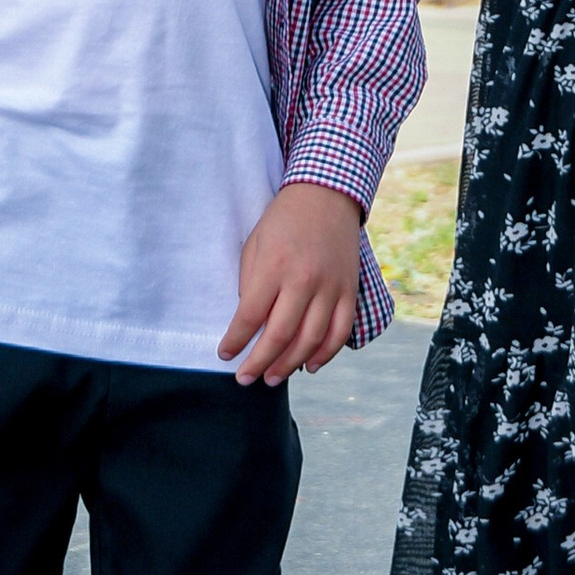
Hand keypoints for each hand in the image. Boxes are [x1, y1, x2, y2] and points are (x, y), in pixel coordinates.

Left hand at [220, 181, 363, 386]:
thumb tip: (248, 323)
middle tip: (245, 379)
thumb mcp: (254, 244)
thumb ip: (250, 284)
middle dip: (258, 363)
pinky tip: (309, 366)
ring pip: (310, 340)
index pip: (249, 317)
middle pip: (279, 336)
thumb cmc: (282, 221)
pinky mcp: (349, 290)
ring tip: (272, 378)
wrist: (326, 196)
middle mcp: (304, 280)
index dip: (235, 342)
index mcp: (274, 267)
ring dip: (289, 365)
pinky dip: (325, 354)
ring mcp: (330, 287)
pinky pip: (340, 331)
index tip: (225, 355)